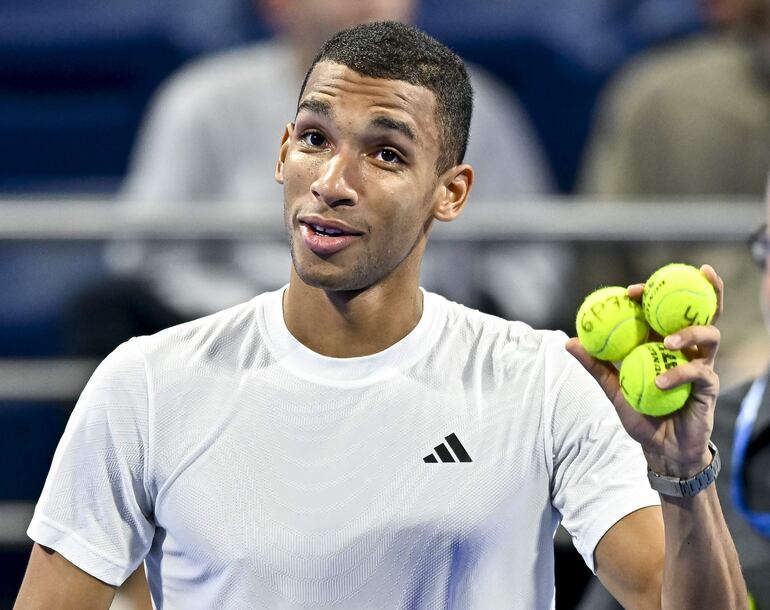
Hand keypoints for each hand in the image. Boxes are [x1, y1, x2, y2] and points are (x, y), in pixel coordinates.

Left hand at [565, 264, 723, 477]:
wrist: (662, 449)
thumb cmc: (641, 415)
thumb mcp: (613, 388)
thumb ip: (596, 365)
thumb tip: (569, 342)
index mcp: (662, 343)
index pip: (661, 312)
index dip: (650, 295)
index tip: (630, 291)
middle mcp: (685, 348)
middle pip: (700, 311)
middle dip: (700, 290)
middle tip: (684, 281)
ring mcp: (700, 364)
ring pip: (709, 334)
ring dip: (690, 332)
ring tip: (667, 341)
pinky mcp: (709, 384)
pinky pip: (698, 372)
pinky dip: (678, 374)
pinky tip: (660, 383)